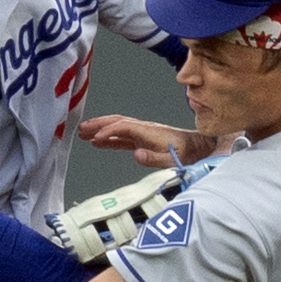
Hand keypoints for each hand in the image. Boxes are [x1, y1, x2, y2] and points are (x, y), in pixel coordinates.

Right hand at [79, 114, 218, 168]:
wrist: (199, 148)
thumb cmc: (187, 154)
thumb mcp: (173, 159)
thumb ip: (155, 158)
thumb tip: (136, 154)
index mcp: (149, 132)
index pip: (124, 127)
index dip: (108, 131)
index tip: (94, 139)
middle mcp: (144, 129)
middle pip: (117, 122)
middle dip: (99, 124)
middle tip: (81, 129)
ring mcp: (143, 134)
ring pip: (117, 127)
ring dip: (100, 129)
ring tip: (82, 133)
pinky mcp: (143, 141)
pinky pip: (122, 137)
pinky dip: (109, 138)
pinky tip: (97, 143)